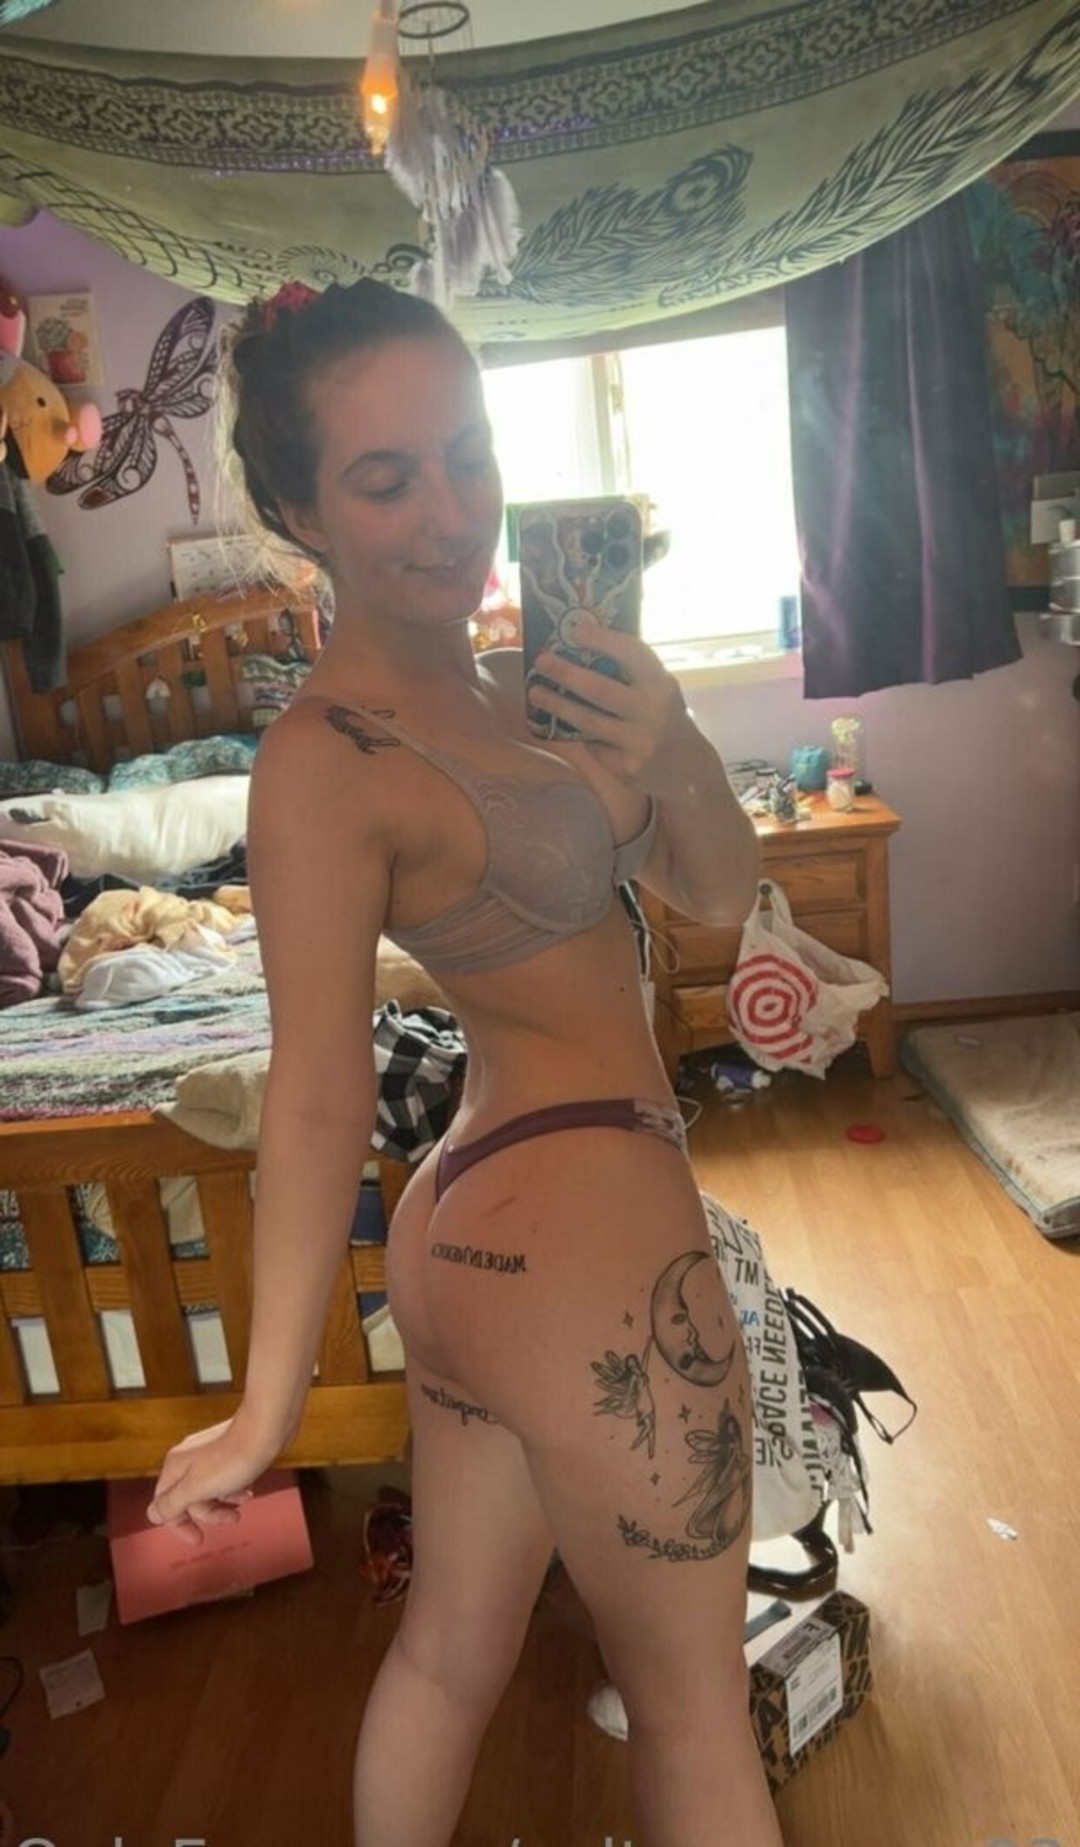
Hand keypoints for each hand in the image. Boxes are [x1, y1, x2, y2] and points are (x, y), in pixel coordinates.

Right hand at [146, 1412, 283, 1548]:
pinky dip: (235, 1488)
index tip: (198, 1539)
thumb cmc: (233, 1458)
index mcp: (175, 1468)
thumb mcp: (196, 1488)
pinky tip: (248, 1489)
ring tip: (243, 1501)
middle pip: (190, 1500)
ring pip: (210, 1491)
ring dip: (226, 1502)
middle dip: (211, 1513)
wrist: (265, 1429)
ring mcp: (208, 1455)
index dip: (180, 1526)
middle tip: (231, 1518)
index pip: (165, 1506)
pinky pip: (225, 1479)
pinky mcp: (226, 1452)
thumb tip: (153, 1515)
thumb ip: (172, 1504)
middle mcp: (188, 1460)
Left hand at [526, 620, 690, 796]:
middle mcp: (653, 712)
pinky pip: (593, 746)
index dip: (604, 640)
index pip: (632, 654)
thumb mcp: (659, 691)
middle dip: (566, 673)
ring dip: (557, 705)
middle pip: (600, 689)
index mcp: (662, 685)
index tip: (577, 630)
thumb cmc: (664, 718)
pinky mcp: (626, 767)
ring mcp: (639, 742)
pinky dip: (581, 735)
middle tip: (541, 661)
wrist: (688, 768)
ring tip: (535, 693)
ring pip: (588, 721)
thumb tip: (582, 648)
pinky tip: (570, 727)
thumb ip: (632, 674)